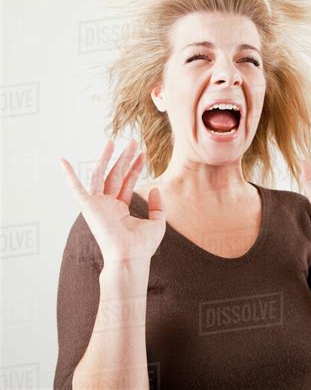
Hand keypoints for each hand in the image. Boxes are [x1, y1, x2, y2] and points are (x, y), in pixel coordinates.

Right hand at [58, 138, 165, 263]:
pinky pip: (76, 189)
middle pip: (115, 175)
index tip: (142, 154)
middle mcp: (108, 205)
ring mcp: (98, 205)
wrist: (131, 258)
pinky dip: (69, 175)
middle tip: (132, 141)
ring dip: (106, 158)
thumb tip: (155, 188)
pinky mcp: (88, 207)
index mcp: (120, 209)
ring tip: (113, 141)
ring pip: (100, 175)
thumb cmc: (143, 246)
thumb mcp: (157, 222)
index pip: (127, 182)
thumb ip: (157, 205)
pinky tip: (63, 161)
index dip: (134, 167)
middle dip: (124, 158)